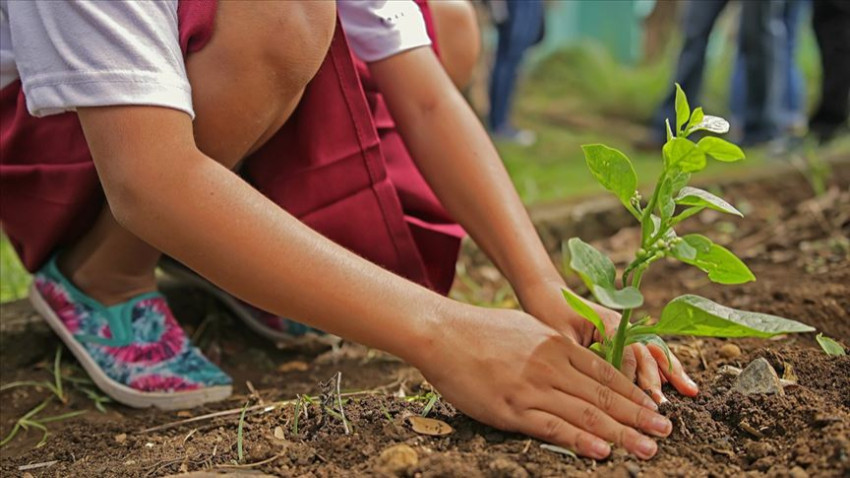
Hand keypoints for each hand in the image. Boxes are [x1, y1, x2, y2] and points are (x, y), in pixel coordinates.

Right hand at [413, 305, 672, 459]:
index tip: (655, 407)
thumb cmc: (481, 330)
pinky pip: (552, 427)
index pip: (606, 373)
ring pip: (586, 414)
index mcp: (557, 345)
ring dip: (621, 433)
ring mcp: (532, 388)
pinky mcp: (512, 409)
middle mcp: (552, 366)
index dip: (634, 393)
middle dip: (638, 416)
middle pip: (604, 396)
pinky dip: (580, 440)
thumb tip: (576, 359)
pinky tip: (602, 451)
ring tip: (648, 447)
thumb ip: (553, 346)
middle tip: (665, 431)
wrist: (442, 333)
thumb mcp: (527, 328)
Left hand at [515, 278, 698, 403]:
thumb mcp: (560, 337)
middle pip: (645, 352)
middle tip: (661, 404)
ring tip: (690, 391)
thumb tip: (591, 386)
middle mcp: (622, 325)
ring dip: (671, 372)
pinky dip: (664, 367)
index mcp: (608, 322)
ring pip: (654, 352)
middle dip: (655, 379)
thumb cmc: (549, 314)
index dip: (631, 376)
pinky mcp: (624, 337)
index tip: (634, 399)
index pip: (626, 352)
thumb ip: (579, 357)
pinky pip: (648, 353)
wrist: (547, 294)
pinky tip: (680, 383)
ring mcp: (626, 330)